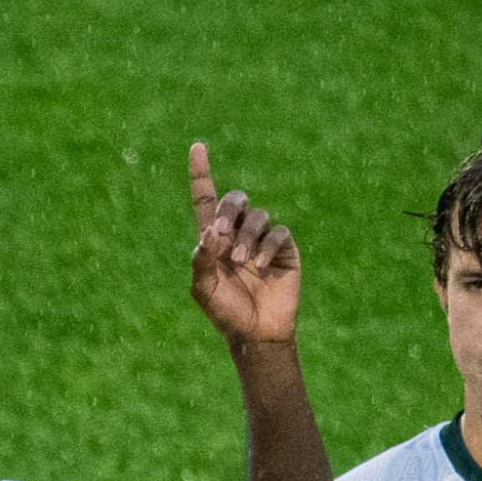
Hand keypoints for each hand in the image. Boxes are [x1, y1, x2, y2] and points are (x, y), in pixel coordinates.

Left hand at [188, 142, 298, 343]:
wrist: (255, 333)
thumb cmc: (226, 313)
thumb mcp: (204, 290)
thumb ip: (201, 261)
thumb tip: (209, 232)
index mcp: (213, 240)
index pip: (206, 200)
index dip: (201, 173)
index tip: (196, 147)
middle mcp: (237, 234)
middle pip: (235, 200)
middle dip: (228, 210)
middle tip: (220, 235)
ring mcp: (262, 239)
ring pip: (258, 216)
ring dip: (246, 238)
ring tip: (241, 263)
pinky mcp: (284, 248)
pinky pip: (278, 232)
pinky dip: (267, 246)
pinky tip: (261, 266)